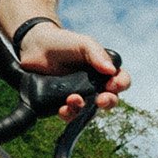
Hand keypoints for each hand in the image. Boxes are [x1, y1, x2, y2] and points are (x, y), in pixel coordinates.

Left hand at [16, 24, 130, 120]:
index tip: (112, 84)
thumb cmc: (63, 42)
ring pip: (91, 111)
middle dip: (108, 102)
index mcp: (104, 70)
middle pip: (110, 100)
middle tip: (101, 100)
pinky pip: (71, 115)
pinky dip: (69, 114)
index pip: (121, 81)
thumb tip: (111, 71)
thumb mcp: (83, 44)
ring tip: (74, 100)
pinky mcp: (63, 103)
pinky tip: (63, 108)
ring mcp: (79, 95)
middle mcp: (95, 85)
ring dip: (86, 109)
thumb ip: (97, 54)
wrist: (36, 46)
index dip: (121, 84)